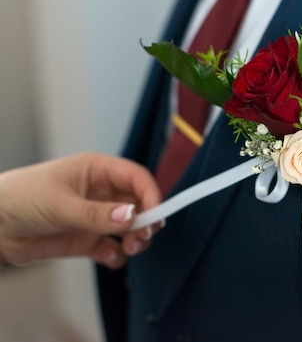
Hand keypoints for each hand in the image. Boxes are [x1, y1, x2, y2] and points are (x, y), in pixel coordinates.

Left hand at [0, 153, 161, 268]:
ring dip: (136, 239)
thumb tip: (133, 216)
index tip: (156, 215)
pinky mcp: (86, 240)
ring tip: (130, 249)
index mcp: (97, 171)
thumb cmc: (20, 197)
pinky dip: (117, 255)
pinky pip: (112, 248)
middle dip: (147, 220)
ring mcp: (95, 217)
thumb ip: (97, 213)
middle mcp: (101, 193)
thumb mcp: (60, 203)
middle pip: (139, 204)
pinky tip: (110, 258)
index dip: (151, 194)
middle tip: (143, 237)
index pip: (136, 178)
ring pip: (130, 227)